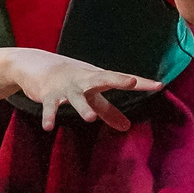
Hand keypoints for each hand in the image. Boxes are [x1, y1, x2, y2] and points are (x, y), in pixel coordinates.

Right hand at [6, 48, 161, 131]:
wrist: (35, 64)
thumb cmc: (69, 80)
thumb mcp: (90, 95)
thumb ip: (108, 110)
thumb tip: (126, 127)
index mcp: (96, 78)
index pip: (122, 79)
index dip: (141, 83)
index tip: (159, 85)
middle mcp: (83, 80)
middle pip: (102, 79)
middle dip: (116, 79)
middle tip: (131, 82)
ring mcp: (66, 87)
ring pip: (76, 97)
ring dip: (83, 107)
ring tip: (91, 119)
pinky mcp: (48, 94)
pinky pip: (50, 107)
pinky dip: (49, 116)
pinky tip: (49, 127)